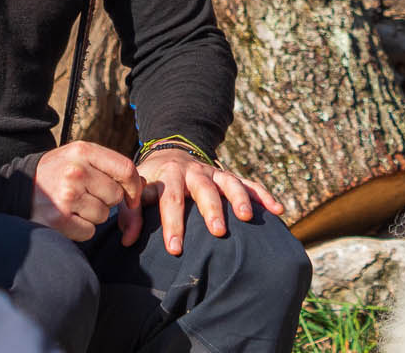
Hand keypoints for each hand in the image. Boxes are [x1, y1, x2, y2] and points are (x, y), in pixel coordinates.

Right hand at [29, 141, 143, 243]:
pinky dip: (81, 229)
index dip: (134, 186)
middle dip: (105, 200)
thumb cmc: (56, 172)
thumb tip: (142, 184)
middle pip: (115, 195)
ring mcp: (68, 195)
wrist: (17, 187)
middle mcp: (76, 171)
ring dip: (92, 215)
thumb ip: (107, 166)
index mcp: (83, 151)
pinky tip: (66, 217)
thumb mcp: (78, 157)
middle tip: (85, 195)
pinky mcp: (60, 218)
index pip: (125, 168)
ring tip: (73, 205)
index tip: (131, 196)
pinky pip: (88, 231)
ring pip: (103, 215)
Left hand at [135, 147, 282, 255]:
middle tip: (218, 232)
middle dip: (210, 210)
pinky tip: (277, 210)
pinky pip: (249, 184)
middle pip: (203, 189)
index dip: (172, 223)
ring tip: (246, 218)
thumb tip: (127, 241)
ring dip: (238, 199)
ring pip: (229, 182)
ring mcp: (213, 173)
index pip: (169, 198)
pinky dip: (263, 195)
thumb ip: (129, 214)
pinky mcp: (228, 177)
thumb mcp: (136, 192)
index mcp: (167, 175)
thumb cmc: (151, 183)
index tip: (175, 248)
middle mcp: (193, 172)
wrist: (169, 156)